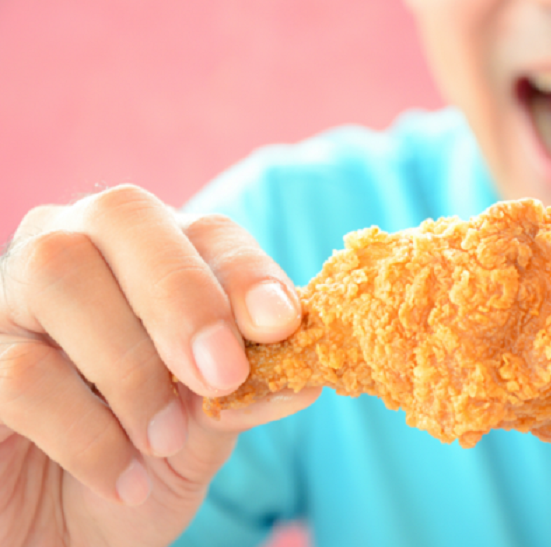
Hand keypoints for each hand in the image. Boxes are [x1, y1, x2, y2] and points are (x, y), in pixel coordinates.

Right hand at [0, 184, 319, 546]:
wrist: (68, 529)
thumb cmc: (144, 463)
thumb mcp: (208, 431)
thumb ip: (246, 394)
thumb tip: (306, 375)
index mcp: (157, 261)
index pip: (207, 232)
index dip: (246, 270)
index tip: (280, 323)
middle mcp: (83, 253)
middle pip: (124, 215)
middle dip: (183, 294)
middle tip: (221, 374)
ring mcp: (17, 299)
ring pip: (61, 270)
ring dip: (129, 363)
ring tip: (164, 439)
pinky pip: (21, 368)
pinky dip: (87, 432)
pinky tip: (122, 478)